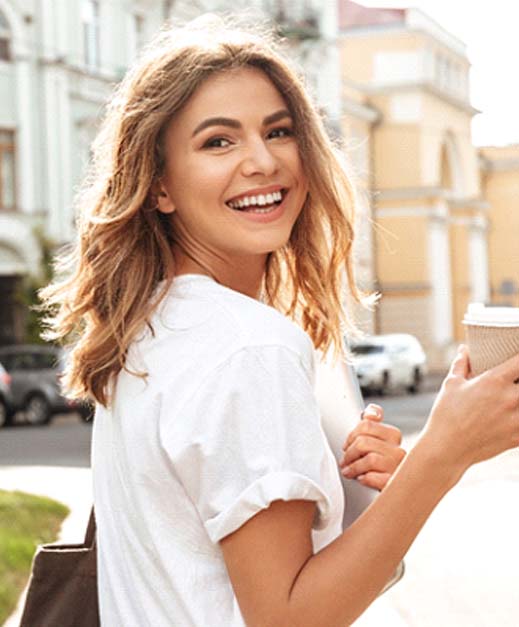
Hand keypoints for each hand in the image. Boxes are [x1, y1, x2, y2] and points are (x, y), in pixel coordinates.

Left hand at [339, 403, 405, 490]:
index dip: (351, 435)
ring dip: (353, 467)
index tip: (347, 445)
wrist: (393, 494)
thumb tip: (370, 412)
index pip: (366, 424)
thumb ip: (372, 425)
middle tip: (345, 462)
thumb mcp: (375, 443)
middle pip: (364, 441)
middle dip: (349, 453)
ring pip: (369, 459)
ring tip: (349, 472)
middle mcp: (399, 450)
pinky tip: (362, 480)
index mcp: (393, 435)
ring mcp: (399, 468)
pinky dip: (364, 479)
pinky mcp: (395, 485)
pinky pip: (374, 478)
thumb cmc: (379, 468)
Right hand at [421, 345, 518, 477]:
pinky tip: (513, 418)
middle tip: (514, 382)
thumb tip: (465, 349)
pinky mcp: (518, 437)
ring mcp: (517, 419)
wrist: (446, 449)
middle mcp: (510, 398)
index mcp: (494, 381)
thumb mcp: (451, 384)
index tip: (517, 359)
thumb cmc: (446, 414)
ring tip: (513, 401)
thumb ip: (462, 364)